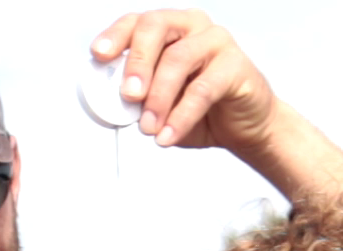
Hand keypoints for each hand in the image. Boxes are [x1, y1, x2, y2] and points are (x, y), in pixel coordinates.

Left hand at [92, 9, 276, 151]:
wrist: (243, 127)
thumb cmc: (200, 110)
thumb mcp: (159, 104)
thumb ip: (137, 99)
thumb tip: (113, 104)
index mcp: (168, 29)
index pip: (136, 22)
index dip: (115, 36)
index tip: (99, 56)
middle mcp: (191, 27)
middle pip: (156, 27)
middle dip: (137, 62)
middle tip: (128, 95)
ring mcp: (216, 41)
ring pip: (178, 58)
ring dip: (158, 97)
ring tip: (149, 127)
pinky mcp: (236, 65)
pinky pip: (203, 89)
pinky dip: (181, 116)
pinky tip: (169, 134)